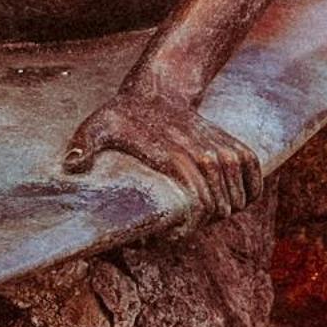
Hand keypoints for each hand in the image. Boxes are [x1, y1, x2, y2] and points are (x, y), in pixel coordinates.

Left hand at [63, 89, 261, 222]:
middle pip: (218, 211)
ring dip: (221, 215)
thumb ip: (84, 145)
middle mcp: (207, 156)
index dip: (184, 232)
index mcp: (175, 159)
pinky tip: (226, 201)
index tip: (165, 238)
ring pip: (238, 201)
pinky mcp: (236, 147)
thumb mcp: (97, 126)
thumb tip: (71, 163)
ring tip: (194, 216)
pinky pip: (256, 183)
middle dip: (198, 226)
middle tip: (175, 229)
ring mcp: (224, 152)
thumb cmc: (122, 114)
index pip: (196, 209)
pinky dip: (247, 197)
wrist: (157, 89)